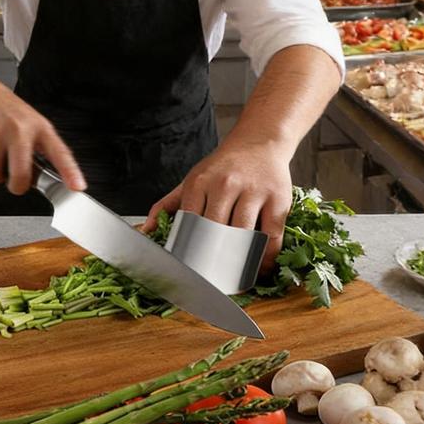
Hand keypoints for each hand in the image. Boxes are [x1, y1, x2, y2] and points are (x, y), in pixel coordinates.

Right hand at [0, 82, 85, 195]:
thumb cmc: (3, 108)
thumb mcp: (29, 121)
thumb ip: (38, 147)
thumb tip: (41, 179)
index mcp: (39, 126)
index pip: (59, 152)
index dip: (70, 172)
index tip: (77, 187)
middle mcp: (19, 130)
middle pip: (21, 176)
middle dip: (17, 186)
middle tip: (15, 182)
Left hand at [142, 141, 292, 268]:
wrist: (260, 140)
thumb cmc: (222, 166)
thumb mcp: (193, 179)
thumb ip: (168, 205)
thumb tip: (146, 230)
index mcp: (199, 182)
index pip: (189, 224)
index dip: (187, 252)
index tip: (188, 273)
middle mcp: (225, 184)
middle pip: (214, 233)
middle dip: (211, 261)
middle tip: (210, 282)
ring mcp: (253, 191)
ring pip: (243, 236)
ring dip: (239, 262)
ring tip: (235, 279)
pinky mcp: (277, 199)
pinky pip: (272, 235)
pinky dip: (266, 256)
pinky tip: (260, 266)